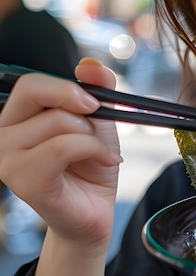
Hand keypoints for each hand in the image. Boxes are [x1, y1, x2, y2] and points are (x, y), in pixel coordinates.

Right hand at [0, 58, 121, 249]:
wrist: (95, 210)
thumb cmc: (91, 165)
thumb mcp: (100, 119)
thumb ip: (97, 88)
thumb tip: (90, 65)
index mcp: (18, 118)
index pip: (29, 83)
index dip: (65, 86)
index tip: (95, 102)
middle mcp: (3, 136)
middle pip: (36, 92)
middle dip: (78, 105)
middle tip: (98, 126)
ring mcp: (8, 160)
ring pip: (57, 121)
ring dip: (92, 135)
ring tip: (100, 153)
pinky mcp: (24, 181)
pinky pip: (62, 147)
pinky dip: (93, 150)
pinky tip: (106, 161)